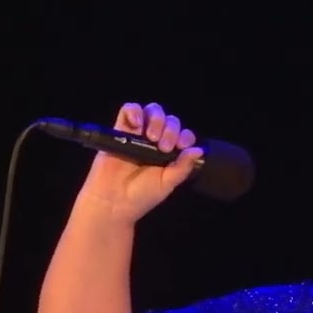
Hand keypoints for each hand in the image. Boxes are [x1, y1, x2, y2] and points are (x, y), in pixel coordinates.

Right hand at [75, 102, 203, 225]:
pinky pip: (128, 110)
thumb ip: (183, 167)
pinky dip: (134, 111)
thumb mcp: (167, 183)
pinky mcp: (120, 130)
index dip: (185, 137)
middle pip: (169, 121)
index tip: (180, 147)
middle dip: (170, 129)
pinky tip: (136, 123)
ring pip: (151, 112)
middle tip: (163, 147)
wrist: (113, 202)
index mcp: (169, 153)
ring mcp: (137, 135)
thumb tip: (199, 150)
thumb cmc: (140, 196)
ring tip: (150, 136)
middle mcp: (154, 142)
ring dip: (156, 119)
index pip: (183, 135)